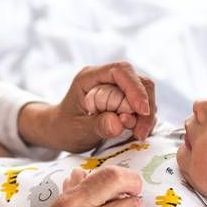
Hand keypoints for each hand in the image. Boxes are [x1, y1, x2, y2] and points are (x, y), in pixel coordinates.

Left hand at [18, 62, 157, 152]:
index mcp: (90, 77)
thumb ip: (97, 125)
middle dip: (145, 107)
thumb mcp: (77, 130)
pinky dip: (144, 120)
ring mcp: (118, 88)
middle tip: (140, 133)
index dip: (134, 88)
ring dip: (146, 116)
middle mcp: (107, 78)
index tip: (141, 111)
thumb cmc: (64, 127)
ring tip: (137, 136)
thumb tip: (119, 123)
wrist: (60, 130)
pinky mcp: (125, 100)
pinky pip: (143, 106)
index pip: (120, 71)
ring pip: (146, 94)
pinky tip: (136, 134)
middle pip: (139, 82)